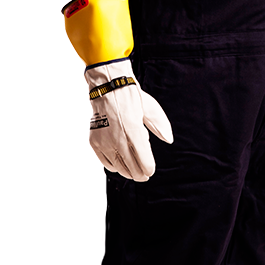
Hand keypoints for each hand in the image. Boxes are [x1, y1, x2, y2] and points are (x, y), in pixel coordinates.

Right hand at [84, 59, 173, 179]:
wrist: (107, 88)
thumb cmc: (130, 97)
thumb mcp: (150, 108)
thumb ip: (160, 125)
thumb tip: (169, 139)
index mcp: (134, 130)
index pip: (144, 160)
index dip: (149, 168)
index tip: (151, 170)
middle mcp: (118, 139)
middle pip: (132, 168)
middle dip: (140, 174)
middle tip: (144, 176)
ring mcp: (105, 141)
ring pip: (118, 168)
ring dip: (127, 172)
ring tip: (133, 172)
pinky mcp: (95, 142)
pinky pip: (106, 162)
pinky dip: (114, 166)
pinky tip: (119, 164)